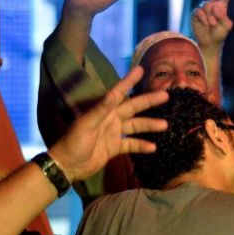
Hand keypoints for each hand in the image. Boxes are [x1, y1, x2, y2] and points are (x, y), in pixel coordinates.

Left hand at [48, 66, 168, 182]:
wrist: (68, 165)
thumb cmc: (74, 142)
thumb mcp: (86, 124)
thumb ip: (101, 109)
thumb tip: (114, 93)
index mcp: (103, 111)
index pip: (119, 92)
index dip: (129, 81)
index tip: (140, 69)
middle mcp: (111, 119)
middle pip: (133, 108)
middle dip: (148, 101)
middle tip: (165, 95)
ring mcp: (114, 133)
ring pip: (135, 126)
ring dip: (149, 125)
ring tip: (165, 125)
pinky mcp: (115, 147)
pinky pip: (131, 144)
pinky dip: (142, 145)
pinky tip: (153, 147)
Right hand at [192, 0, 233, 51]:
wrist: (209, 43)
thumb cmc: (219, 35)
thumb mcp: (226, 26)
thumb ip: (224, 16)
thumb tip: (215, 5)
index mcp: (222, 7)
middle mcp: (212, 5)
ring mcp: (204, 8)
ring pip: (208, 4)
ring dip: (211, 16)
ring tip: (212, 24)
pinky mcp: (196, 13)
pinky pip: (201, 11)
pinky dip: (204, 18)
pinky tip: (206, 24)